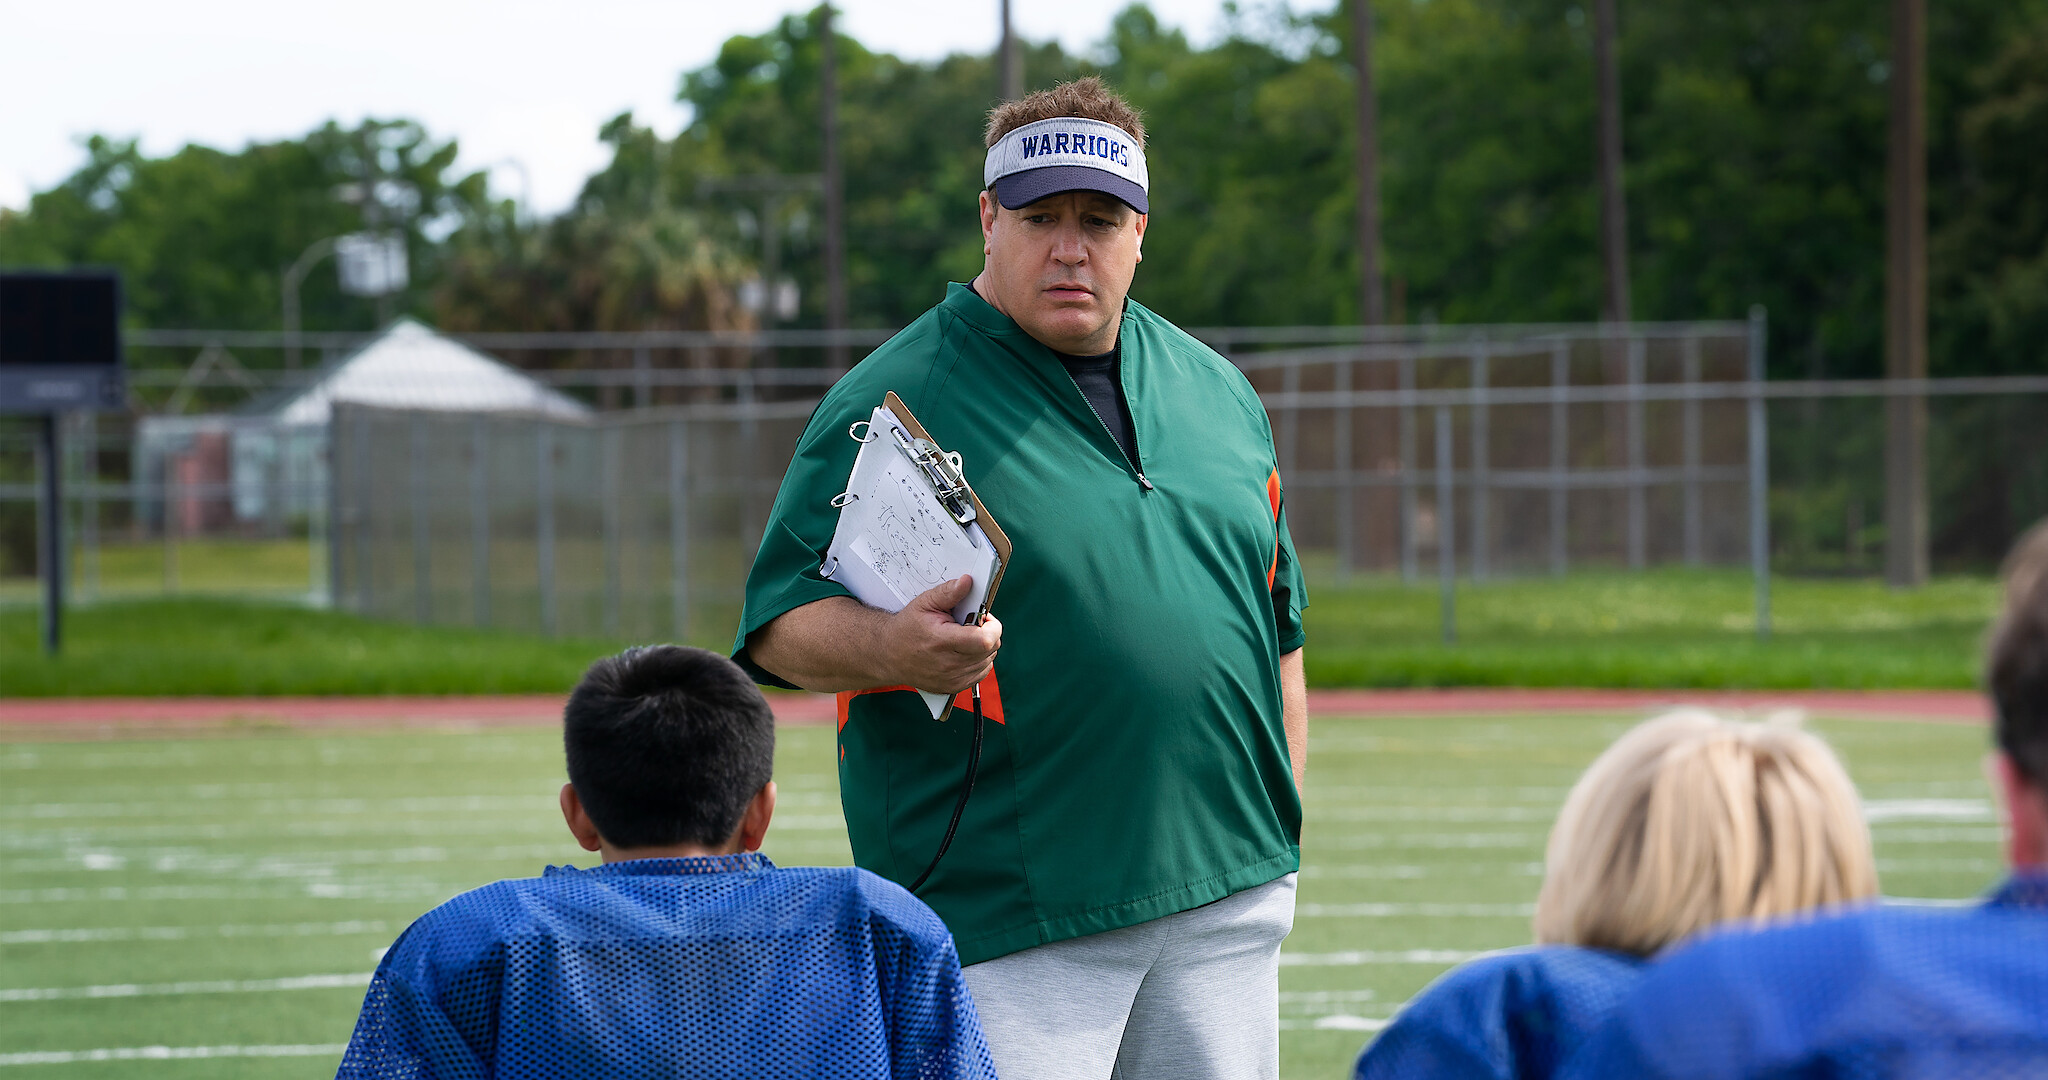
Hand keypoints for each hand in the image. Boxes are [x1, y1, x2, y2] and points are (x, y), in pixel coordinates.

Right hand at [881, 575, 1002, 694]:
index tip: (983, 617)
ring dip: (983, 647)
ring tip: (964, 638)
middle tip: (971, 624)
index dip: (992, 626)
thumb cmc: (907, 627)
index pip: (985, 640)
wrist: (889, 654)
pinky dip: (978, 660)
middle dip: (988, 632)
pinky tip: (963, 651)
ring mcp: (952, 679)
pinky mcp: (954, 687)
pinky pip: (981, 672)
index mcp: (942, 641)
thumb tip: (968, 582)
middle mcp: (949, 664)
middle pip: (991, 649)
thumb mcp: (924, 603)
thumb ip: (948, 592)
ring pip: (988, 660)